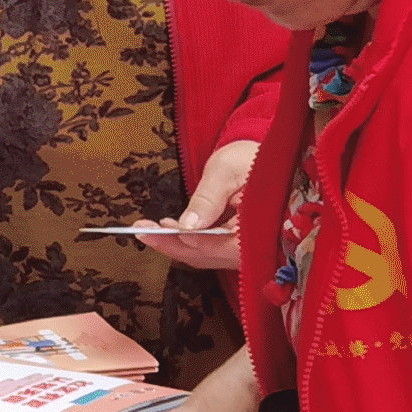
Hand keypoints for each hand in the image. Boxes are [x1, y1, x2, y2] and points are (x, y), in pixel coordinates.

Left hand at [147, 140, 255, 271]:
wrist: (268, 156)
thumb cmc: (252, 158)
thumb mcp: (226, 171)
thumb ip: (207, 200)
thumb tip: (187, 226)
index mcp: (258, 228)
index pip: (215, 246)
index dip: (182, 241)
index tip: (154, 232)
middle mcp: (255, 245)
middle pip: (208, 256)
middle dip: (173, 245)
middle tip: (144, 232)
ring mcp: (247, 248)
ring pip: (207, 256)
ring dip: (178, 245)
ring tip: (151, 229)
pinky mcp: (240, 245)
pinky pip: (212, 250)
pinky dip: (190, 242)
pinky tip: (171, 230)